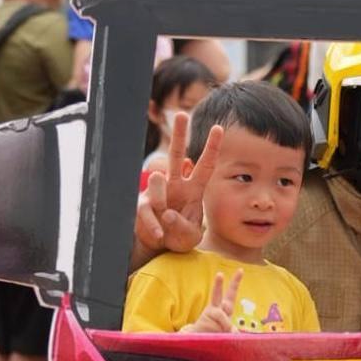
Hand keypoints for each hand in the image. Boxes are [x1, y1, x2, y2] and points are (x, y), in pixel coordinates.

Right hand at [134, 112, 223, 261]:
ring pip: (157, 181)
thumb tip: (168, 213)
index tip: (219, 128)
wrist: (159, 247)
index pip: (205, 166)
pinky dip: (155, 225)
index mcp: (193, 190)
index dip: (211, 148)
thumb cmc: (178, 237)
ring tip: (167, 221)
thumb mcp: (190, 237)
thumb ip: (184, 227)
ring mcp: (157, 192)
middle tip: (181, 114)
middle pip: (176, 155)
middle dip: (178, 134)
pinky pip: (147, 210)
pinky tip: (160, 234)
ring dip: (162, 202)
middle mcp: (175, 185)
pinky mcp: (142, 204)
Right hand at [181, 269, 242, 333]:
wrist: (199, 339)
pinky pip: (216, 325)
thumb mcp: (228, 331)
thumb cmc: (216, 332)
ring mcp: (209, 314)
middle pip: (218, 295)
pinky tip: (220, 335)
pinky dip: (222, 330)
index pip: (231, 294)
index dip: (235, 282)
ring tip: (227, 331)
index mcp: (224, 308)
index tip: (240, 270)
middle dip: (218, 285)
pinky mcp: (204, 321)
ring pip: (220, 315)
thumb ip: (233, 330)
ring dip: (226, 324)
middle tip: (219, 274)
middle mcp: (216, 308)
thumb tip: (233, 332)